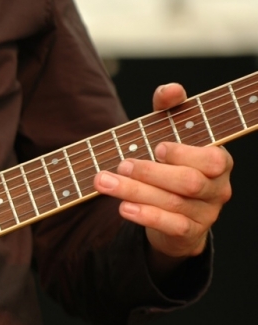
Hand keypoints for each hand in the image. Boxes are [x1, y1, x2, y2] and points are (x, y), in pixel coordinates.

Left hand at [94, 83, 232, 272]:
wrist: (172, 214)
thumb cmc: (171, 165)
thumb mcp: (170, 134)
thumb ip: (170, 109)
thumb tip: (170, 90)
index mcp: (218, 162)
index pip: (212, 159)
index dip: (185, 154)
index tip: (157, 147)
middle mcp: (217, 188)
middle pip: (189, 183)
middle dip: (151, 173)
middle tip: (121, 165)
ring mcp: (205, 213)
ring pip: (174, 204)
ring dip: (136, 192)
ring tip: (105, 182)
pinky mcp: (189, 234)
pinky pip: (170, 226)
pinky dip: (145, 216)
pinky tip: (123, 208)